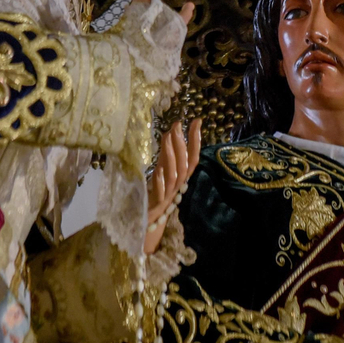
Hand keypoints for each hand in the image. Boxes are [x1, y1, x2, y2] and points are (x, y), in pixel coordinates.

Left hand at [144, 117, 201, 254]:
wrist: (146, 222)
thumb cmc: (155, 193)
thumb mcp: (163, 172)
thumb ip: (167, 156)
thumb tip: (170, 132)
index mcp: (181, 178)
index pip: (193, 158)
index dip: (196, 140)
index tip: (197, 120)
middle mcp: (178, 187)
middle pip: (184, 165)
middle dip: (182, 144)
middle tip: (177, 125)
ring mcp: (168, 196)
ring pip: (174, 176)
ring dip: (171, 156)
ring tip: (167, 139)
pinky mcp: (156, 205)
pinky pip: (160, 193)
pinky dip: (160, 182)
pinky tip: (158, 171)